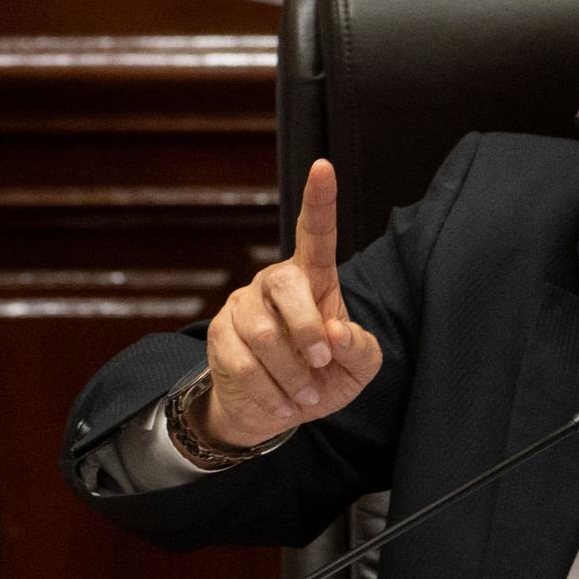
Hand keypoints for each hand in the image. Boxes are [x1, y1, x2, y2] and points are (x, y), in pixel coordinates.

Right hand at [191, 159, 382, 454]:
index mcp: (314, 279)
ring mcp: (243, 305)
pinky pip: (243, 363)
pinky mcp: (219, 334)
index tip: (324, 166)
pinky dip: (271, 392)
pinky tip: (282, 403)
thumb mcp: (358, 369)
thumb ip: (360, 349)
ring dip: (292, 375)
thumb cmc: (323, 379)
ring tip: (306, 395)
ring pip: (263, 334)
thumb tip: (335, 334)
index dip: (320, 200)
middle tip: (323, 365)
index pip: (316, 232)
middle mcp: (275, 282)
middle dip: (307, 331)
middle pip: (286, 286)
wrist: (274, 412)